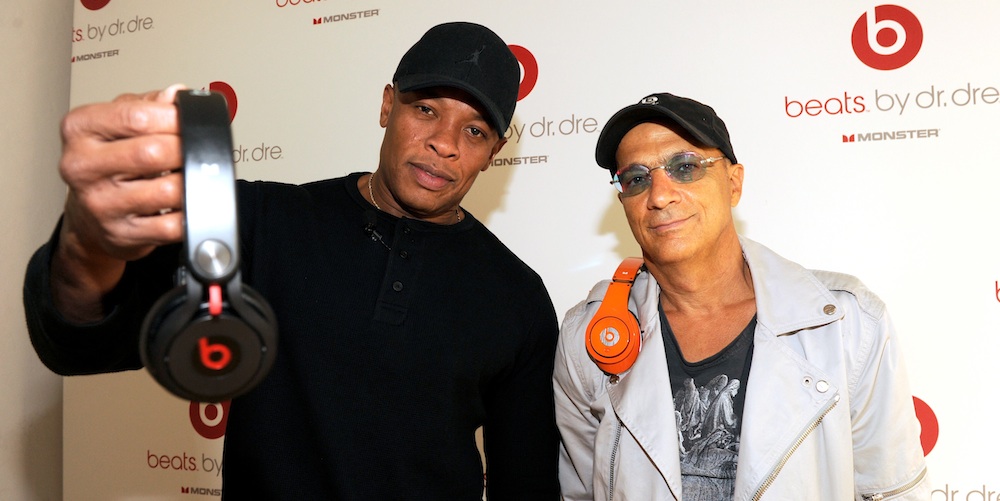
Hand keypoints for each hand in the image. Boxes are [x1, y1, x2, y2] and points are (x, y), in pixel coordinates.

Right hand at [52, 84, 186, 320]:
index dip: (173, 117)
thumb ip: (148, 105)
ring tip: (188, 176)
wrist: (88, 217)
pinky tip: (186, 204)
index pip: (134, 116)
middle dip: (185, 150)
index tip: (189, 120)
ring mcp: (101, 204)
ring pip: (168, 190)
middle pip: (153, 152)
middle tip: (195, 150)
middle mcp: (82, 166)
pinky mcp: (122, 234)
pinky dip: (191, 214)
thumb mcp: (117, 124)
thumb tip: (177, 94)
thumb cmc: (108, 162)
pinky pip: (172, 225)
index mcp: (79, 130)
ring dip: (191, 182)